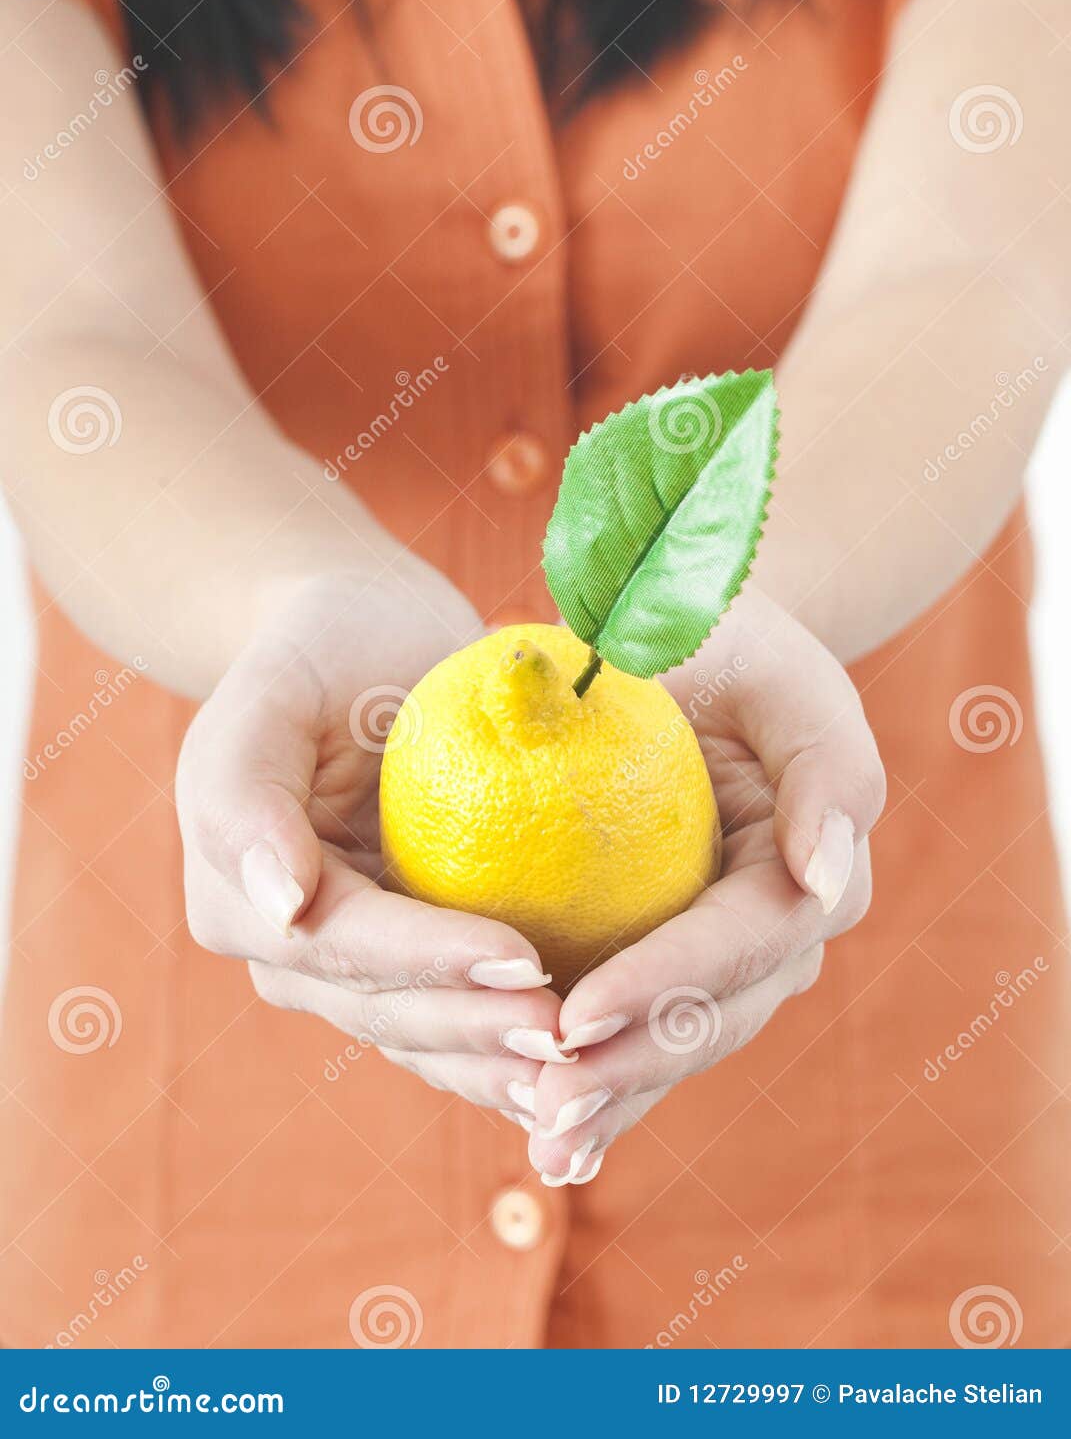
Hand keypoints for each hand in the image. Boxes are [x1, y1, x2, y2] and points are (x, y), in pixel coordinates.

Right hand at [176, 569, 561, 1114]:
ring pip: (422, 1038)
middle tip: (570, 1036)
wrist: (362, 642)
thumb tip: (280, 904)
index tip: (522, 960)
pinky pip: (452, 1024)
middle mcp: (285, 950)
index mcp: (237, 892)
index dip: (430, 961)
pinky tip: (578, 1075)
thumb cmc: (324, 649)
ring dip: (498, 1066)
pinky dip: (505, 1055)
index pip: (343, 941)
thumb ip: (246, 789)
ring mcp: (343, 970)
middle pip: (386, 1010)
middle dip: (477, 1030)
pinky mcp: (401, 969)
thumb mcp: (273, 691)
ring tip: (582, 1075)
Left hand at [524, 587, 884, 1185]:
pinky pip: (647, 1035)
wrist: (690, 646)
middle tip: (545, 1104)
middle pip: (714, 1019)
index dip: (664, 985)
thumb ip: (825, 762)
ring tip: (544, 1145)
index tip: (577, 1015)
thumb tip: (825, 877)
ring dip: (616, 1100)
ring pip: (682, 1046)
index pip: (740, 942)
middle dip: (633, 1069)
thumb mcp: (781, 670)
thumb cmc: (728, 640)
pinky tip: (546, 1135)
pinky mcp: (680, 968)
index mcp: (813, 870)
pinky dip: (606, 1088)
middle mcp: (781, 933)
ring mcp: (732, 960)